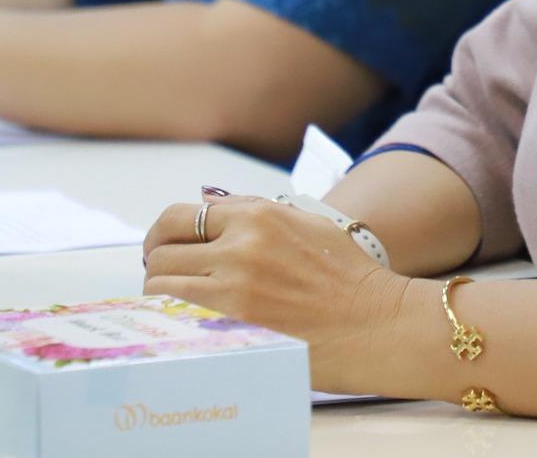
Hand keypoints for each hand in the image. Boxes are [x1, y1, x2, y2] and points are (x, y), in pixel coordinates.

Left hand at [142, 193, 415, 395]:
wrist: (377, 324)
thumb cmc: (348, 277)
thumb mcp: (305, 224)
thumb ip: (254, 213)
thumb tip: (207, 207)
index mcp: (258, 216)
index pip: (179, 216)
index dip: (164, 235)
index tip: (164, 249)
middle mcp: (240, 247)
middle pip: (162, 252)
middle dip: (159, 266)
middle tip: (169, 280)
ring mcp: (233, 291)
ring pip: (160, 287)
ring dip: (163, 296)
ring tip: (179, 306)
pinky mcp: (233, 329)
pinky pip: (177, 319)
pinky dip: (173, 321)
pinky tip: (188, 326)